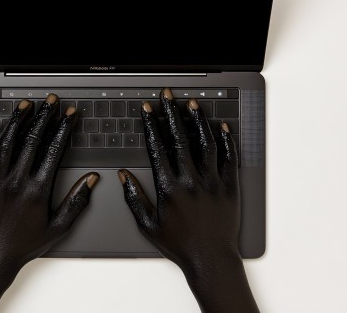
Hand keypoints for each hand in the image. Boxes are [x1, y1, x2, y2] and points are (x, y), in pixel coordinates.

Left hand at [0, 94, 98, 312]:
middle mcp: (16, 180)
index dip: (64, 127)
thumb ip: (76, 202)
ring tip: (27, 104)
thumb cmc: (24, 244)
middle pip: (32, 138)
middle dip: (44, 115)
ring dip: (18, 119)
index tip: (70, 114)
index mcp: (37, 189)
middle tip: (51, 100)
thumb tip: (91, 180)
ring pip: (7, 141)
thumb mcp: (58, 227)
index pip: (54, 149)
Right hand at [118, 88, 258, 312]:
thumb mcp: (148, 225)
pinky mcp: (230, 187)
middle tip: (168, 95)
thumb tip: (124, 176)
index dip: (151, 124)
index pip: (158, 147)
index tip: (147, 108)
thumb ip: (134, 198)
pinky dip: (227, 140)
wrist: (211, 260)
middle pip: (180, 138)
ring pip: (205, 143)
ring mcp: (212, 182)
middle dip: (172, 113)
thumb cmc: (179, 244)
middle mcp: (191, 180)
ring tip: (191, 103)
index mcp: (170, 187)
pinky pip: (230, 159)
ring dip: (197, 121)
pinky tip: (222, 126)